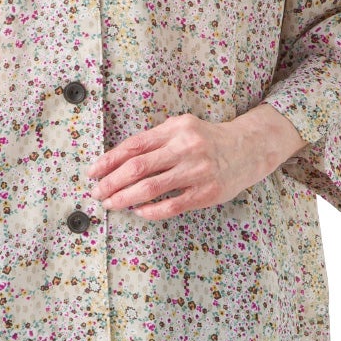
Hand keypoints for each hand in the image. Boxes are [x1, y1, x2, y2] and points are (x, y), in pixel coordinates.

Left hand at [85, 107, 307, 220]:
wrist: (248, 149)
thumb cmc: (207, 139)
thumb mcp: (182, 128)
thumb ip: (154, 140)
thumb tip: (117, 159)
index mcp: (175, 129)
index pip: (133, 146)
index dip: (109, 160)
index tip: (93, 172)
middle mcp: (185, 147)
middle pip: (137, 168)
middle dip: (111, 182)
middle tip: (97, 192)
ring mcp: (197, 171)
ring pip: (151, 188)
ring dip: (125, 198)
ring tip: (111, 203)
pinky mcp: (207, 193)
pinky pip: (172, 205)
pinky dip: (150, 211)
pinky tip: (138, 212)